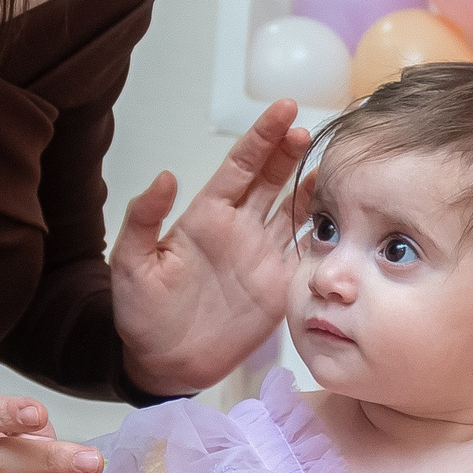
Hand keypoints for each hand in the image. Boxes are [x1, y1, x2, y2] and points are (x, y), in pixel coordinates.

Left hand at [111, 102, 314, 396]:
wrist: (163, 364)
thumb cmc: (141, 313)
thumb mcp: (131, 263)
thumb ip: (143, 219)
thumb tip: (165, 176)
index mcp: (207, 216)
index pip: (241, 166)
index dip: (262, 138)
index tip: (284, 108)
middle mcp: (239, 229)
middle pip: (273, 180)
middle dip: (290, 151)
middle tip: (309, 128)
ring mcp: (262, 257)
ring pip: (294, 210)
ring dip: (312, 186)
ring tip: (334, 163)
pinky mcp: (279, 287)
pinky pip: (306, 254)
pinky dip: (325, 234)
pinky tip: (342, 216)